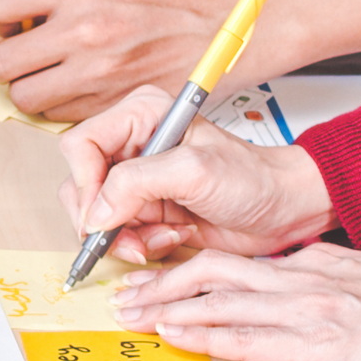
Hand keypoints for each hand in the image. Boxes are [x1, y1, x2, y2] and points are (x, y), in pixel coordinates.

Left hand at [0, 0, 253, 120]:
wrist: (225, 18)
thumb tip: (16, 12)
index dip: (1, 19)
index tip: (12, 23)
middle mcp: (83, 29)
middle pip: (3, 63)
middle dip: (10, 63)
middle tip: (27, 56)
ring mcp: (98, 71)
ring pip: (28, 99)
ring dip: (35, 90)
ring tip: (58, 74)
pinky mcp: (114, 103)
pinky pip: (63, 116)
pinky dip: (67, 107)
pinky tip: (86, 87)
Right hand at [57, 85, 334, 263]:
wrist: (281, 210)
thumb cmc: (252, 179)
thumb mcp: (195, 172)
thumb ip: (139, 183)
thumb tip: (96, 212)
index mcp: (140, 115)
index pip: (81, 145)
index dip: (85, 183)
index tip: (102, 216)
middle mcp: (131, 144)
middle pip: (79, 183)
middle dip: (103, 219)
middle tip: (129, 239)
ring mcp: (136, 179)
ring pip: (95, 215)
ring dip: (124, 237)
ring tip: (161, 238)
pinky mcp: (144, 208)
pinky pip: (118, 234)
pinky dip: (138, 245)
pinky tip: (169, 239)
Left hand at [112, 245, 360, 360]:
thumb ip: (322, 274)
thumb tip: (294, 275)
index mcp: (306, 265)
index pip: (229, 262)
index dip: (183, 269)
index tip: (153, 280)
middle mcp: (296, 281)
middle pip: (210, 274)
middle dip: (161, 285)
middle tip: (125, 297)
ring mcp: (304, 310)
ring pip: (219, 301)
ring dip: (169, 309)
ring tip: (133, 316)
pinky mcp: (318, 345)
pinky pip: (250, 339)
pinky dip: (207, 336)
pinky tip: (178, 335)